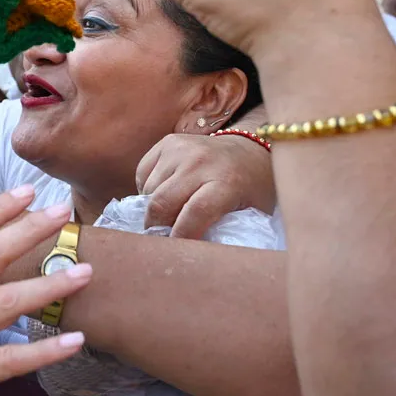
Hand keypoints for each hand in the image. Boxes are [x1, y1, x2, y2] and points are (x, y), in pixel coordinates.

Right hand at [136, 132, 273, 237]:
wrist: (248, 149)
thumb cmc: (251, 189)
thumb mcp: (251, 213)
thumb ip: (226, 232)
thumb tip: (195, 253)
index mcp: (227, 182)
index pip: (195, 213)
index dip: (180, 235)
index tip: (174, 250)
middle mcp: (201, 162)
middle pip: (162, 202)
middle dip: (156, 226)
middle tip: (161, 238)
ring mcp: (181, 149)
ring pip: (149, 190)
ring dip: (153, 208)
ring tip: (168, 213)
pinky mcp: (167, 142)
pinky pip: (144, 174)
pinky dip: (148, 190)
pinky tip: (165, 192)